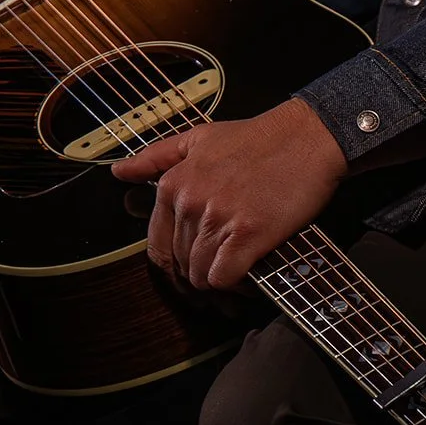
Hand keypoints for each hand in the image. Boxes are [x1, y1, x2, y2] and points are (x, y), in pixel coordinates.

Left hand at [111, 98, 347, 291]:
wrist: (306, 138)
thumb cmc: (257, 139)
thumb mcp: (198, 139)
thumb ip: (155, 157)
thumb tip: (119, 171)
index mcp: (173, 185)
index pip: (158, 247)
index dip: (176, 265)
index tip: (194, 268)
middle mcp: (189, 204)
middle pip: (181, 265)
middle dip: (200, 274)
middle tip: (223, 272)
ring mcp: (217, 221)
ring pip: (201, 276)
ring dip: (219, 282)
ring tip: (240, 272)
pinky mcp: (247, 237)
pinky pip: (224, 279)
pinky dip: (236, 285)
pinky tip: (250, 275)